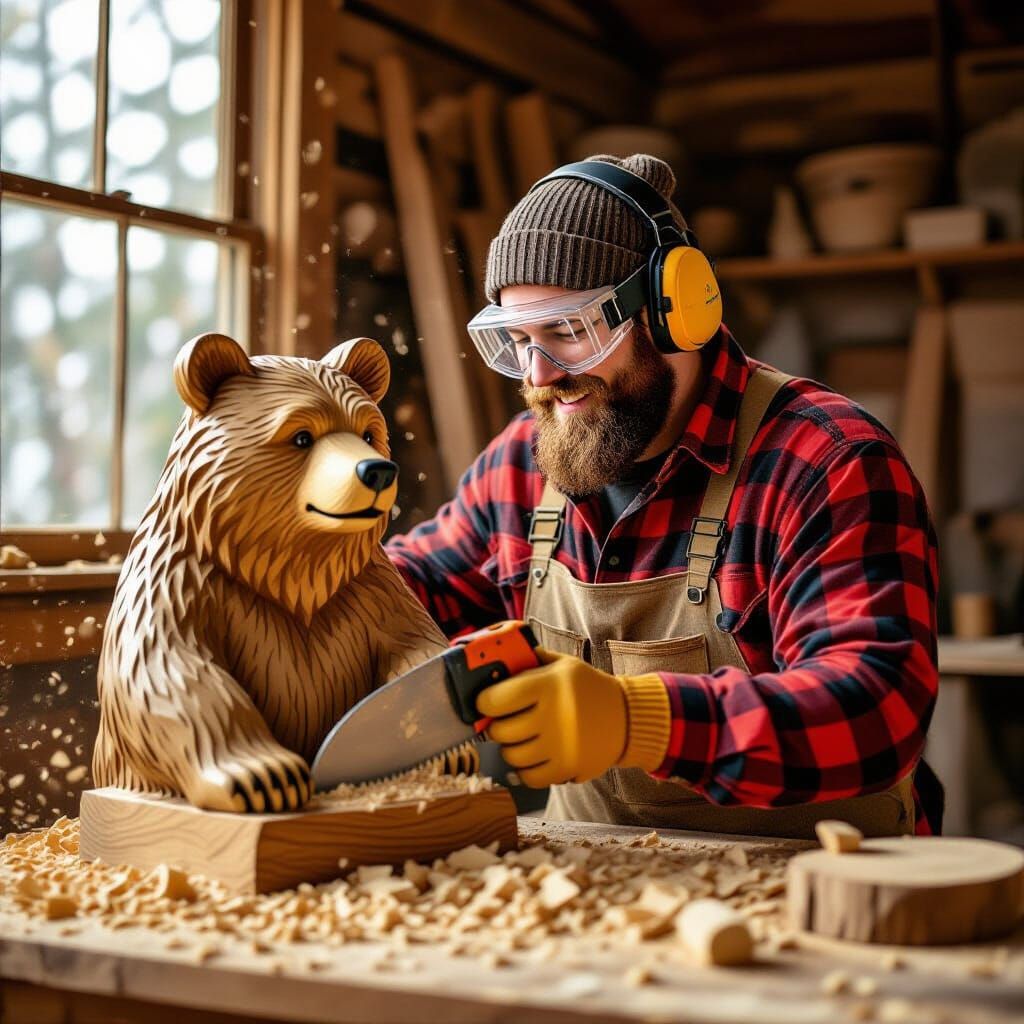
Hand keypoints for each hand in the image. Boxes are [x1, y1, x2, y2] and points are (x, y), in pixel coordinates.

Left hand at [477, 649, 670, 787]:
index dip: (484, 702)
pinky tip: (533, 756)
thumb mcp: (564, 664)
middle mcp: (554, 716)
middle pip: (501, 731)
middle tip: (504, 721)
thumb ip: (531, 660)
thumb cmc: (589, 688)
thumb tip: (495, 660)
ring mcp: (561, 746)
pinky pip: (529, 777)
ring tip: (521, 738)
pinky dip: (525, 769)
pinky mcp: (568, 768)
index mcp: (549, 685)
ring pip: (512, 756)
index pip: (496, 698)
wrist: (627, 717)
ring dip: (511, 748)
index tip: (486, 702)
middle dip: (497, 726)